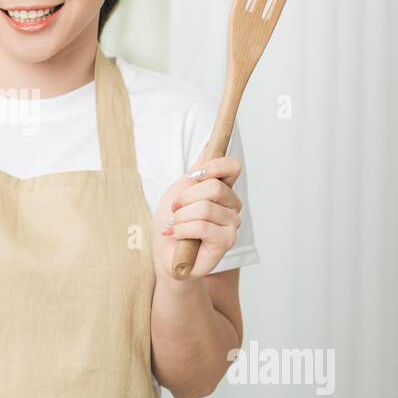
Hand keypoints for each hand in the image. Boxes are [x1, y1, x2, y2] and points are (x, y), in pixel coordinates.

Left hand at [152, 147, 242, 278]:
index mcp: (223, 190)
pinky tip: (175, 235)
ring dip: (181, 217)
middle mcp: (232, 206)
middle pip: (214, 188)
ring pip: (205, 208)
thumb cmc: (172, 223)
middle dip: (186, 198)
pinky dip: (182, 230)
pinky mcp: (226, 242)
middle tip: (175, 210)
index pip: (232, 167)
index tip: (193, 176)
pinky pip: (202, 226)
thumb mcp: (179, 191)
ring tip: (176, 226)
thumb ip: (197, 171)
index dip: (213, 167)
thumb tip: (209, 143)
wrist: (165, 254)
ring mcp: (232, 224)